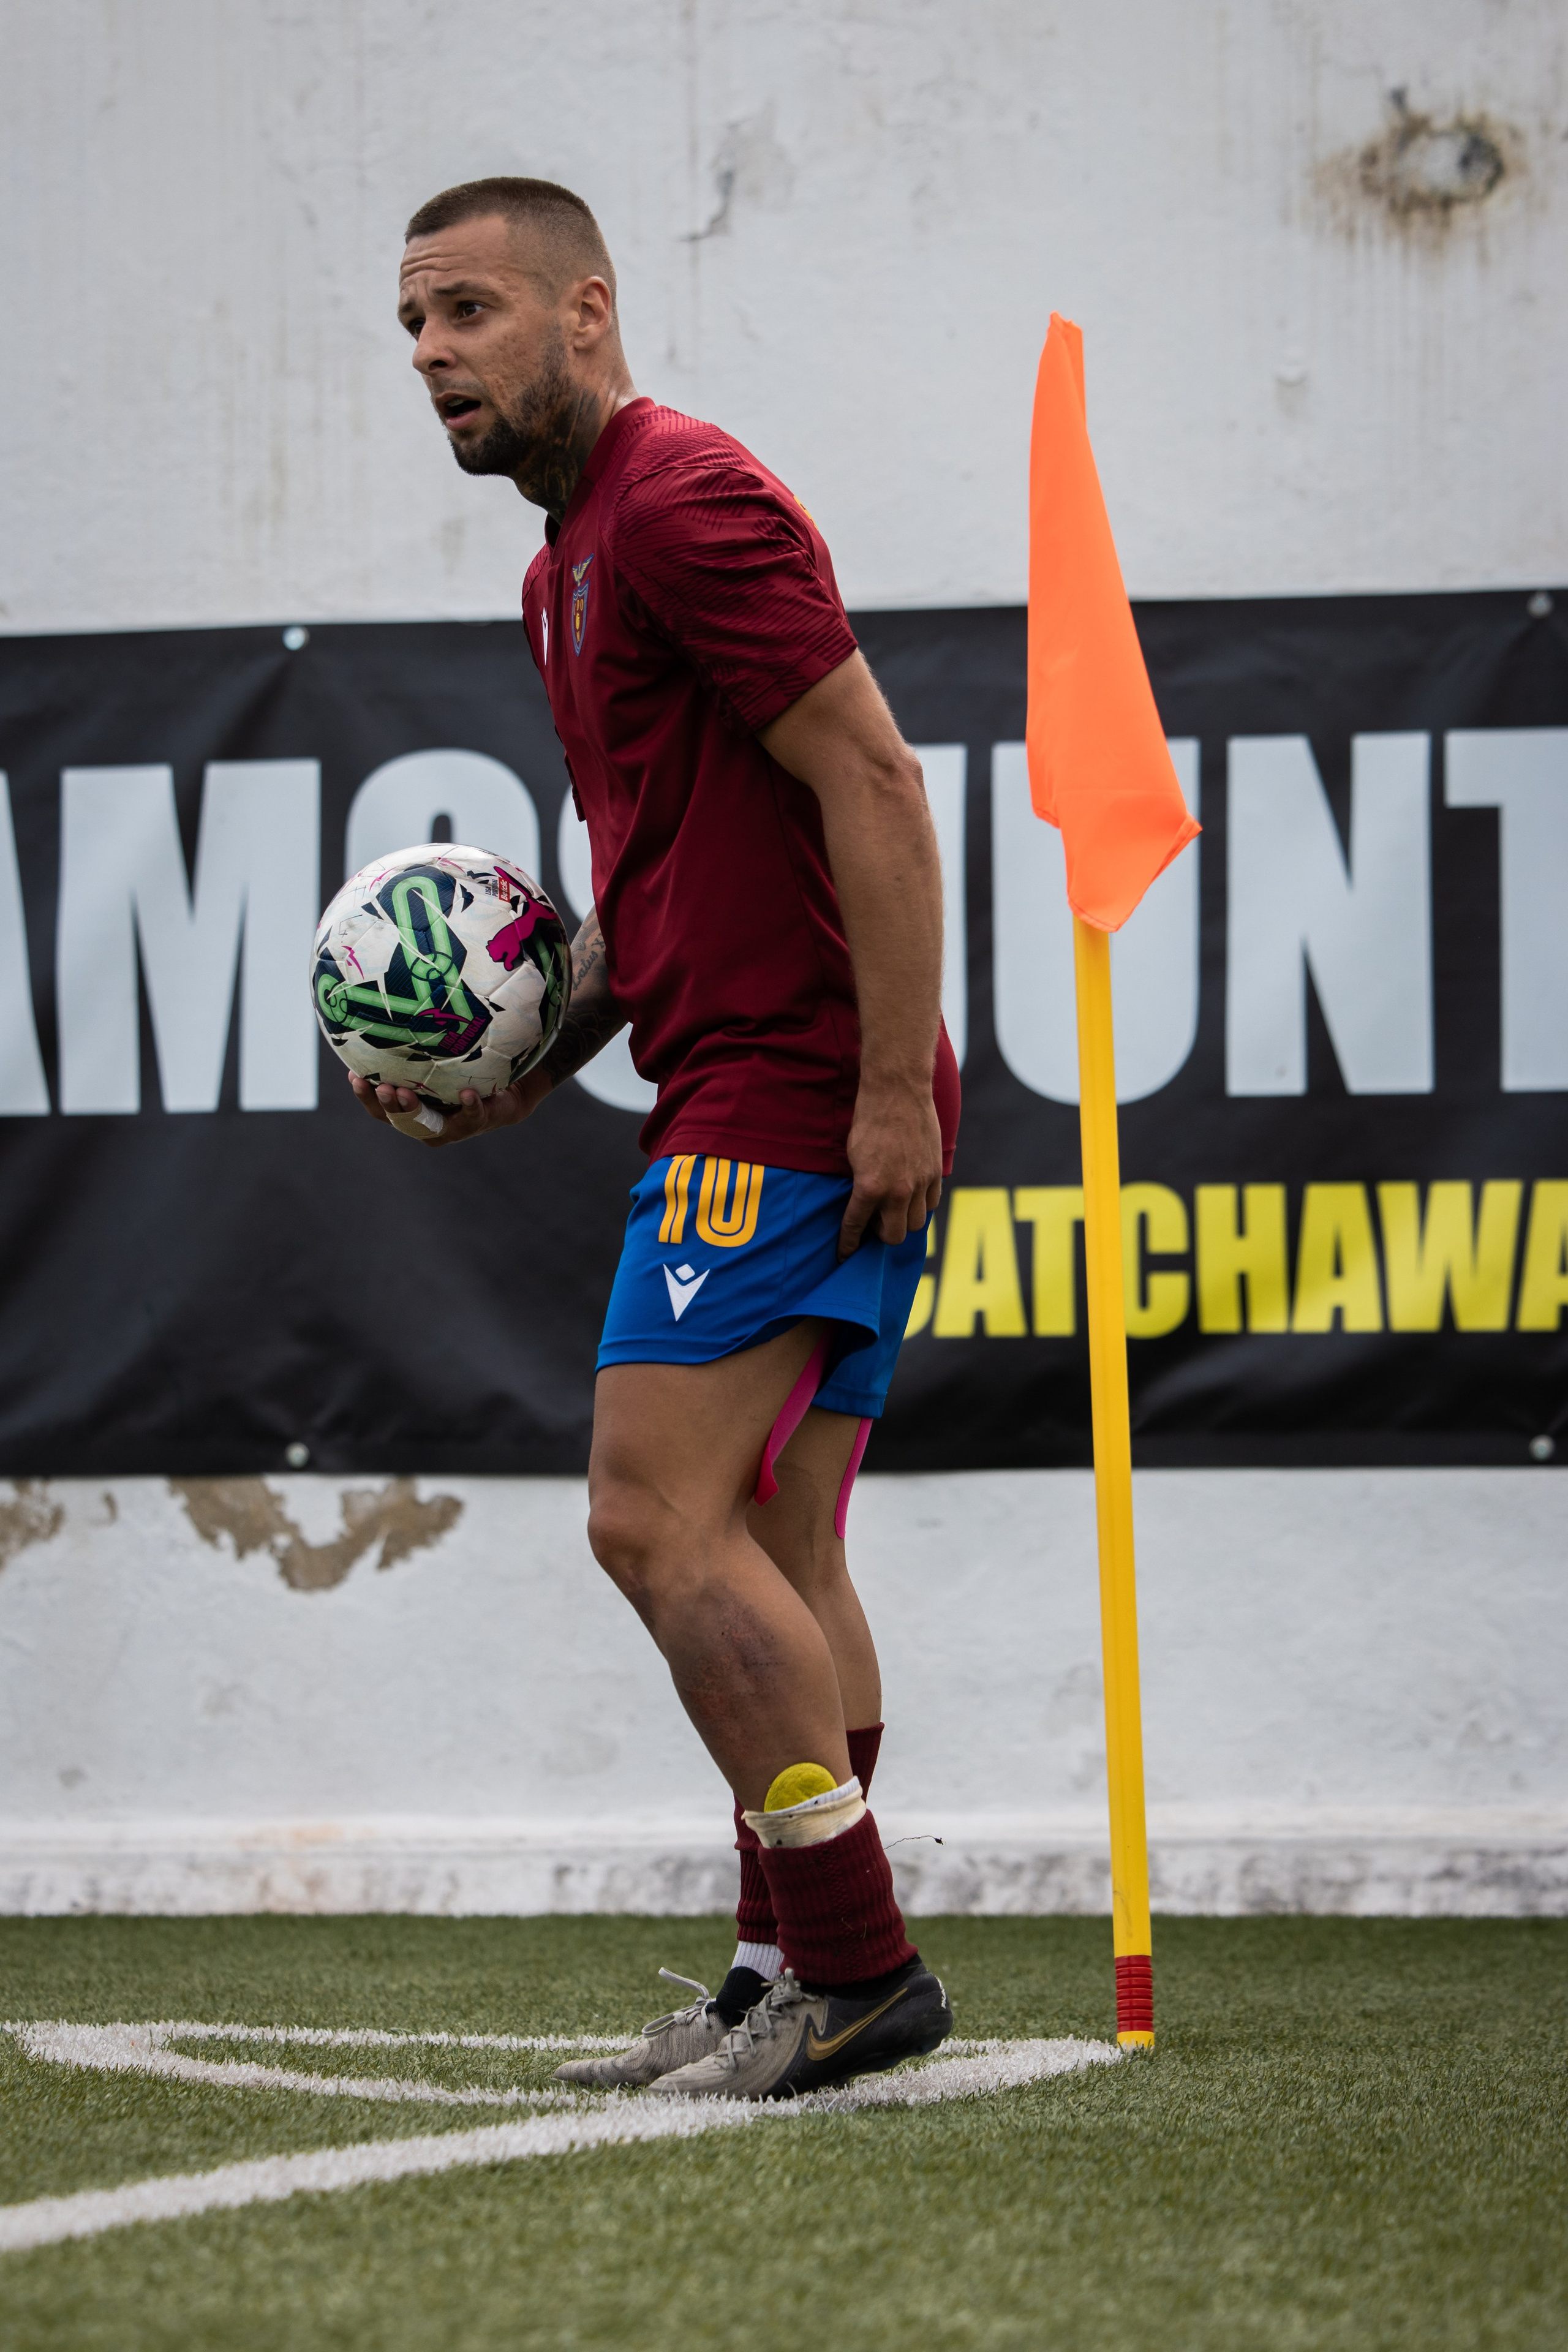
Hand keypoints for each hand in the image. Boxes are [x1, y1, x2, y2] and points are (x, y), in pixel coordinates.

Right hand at [347, 1066, 549, 1145]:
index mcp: (408, 1111)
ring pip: (429, 1124)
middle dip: (388, 1104)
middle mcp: (425, 1125)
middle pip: (399, 1119)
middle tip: (382, 1087)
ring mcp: (451, 1128)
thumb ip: (409, 1051)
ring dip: (414, 1109)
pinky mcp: (477, 1122)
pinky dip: (469, 1105)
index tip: (354, 1076)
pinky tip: (467, 1093)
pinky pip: (473, 1114)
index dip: (365, 1095)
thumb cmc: (456, 1076)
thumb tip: (378, 1015)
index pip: (378, 1107)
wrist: (501, 1093)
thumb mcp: (430, 1063)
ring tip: (407, 1093)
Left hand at [838, 1076, 942, 1257]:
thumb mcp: (852, 1156)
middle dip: (882, 1233)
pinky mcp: (935, 1172)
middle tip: (875, 1220)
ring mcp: (920, 1183)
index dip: (849, 1244)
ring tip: (894, 1206)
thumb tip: (864, 1203)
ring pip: (916, 1223)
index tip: (845, 1255)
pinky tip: (911, 1193)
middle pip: (895, 1236)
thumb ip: (860, 1184)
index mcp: (870, 1187)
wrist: (898, 1091)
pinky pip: (931, 1203)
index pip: (856, 1227)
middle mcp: (898, 1191)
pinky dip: (921, 1204)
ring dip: (903, 1220)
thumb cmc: (868, 1120)